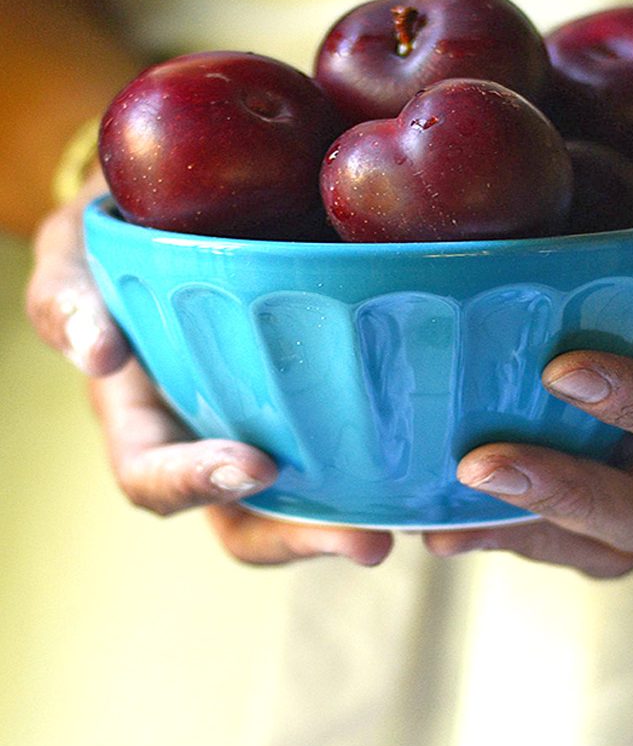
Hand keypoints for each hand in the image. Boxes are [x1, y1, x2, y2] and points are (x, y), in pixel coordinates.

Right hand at [26, 174, 392, 565]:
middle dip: (303, 539)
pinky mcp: (333, 408)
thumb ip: (71, 300)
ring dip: (361, 519)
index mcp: (145, 423)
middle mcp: (212, 443)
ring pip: (315, 502)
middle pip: (249, 523)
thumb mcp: (77, 252)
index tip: (255, 465)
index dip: (199, 483)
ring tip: (418, 526)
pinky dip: (399, 466)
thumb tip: (96, 356)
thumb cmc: (123, 232)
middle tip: (370, 542)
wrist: (195, 203)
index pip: (156, 481)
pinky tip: (449, 463)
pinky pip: (362, 450)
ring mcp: (276, 432)